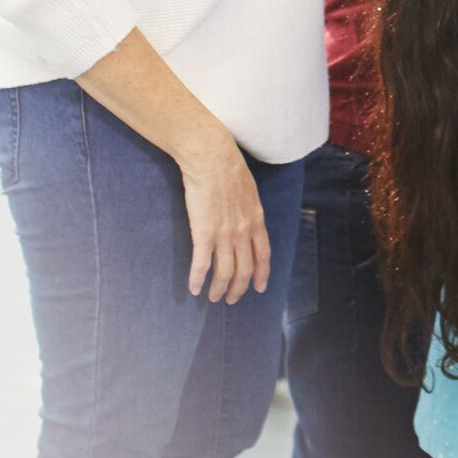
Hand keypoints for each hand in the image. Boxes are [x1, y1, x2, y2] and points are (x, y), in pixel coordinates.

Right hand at [178, 142, 273, 303]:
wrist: (211, 158)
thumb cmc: (228, 168)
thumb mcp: (249, 191)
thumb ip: (249, 209)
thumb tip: (246, 217)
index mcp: (256, 220)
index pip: (263, 256)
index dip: (262, 274)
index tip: (259, 288)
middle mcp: (243, 232)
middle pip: (244, 269)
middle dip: (239, 288)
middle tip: (231, 300)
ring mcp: (224, 234)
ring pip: (224, 272)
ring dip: (219, 289)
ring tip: (213, 298)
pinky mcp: (203, 233)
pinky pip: (201, 264)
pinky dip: (197, 279)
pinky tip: (193, 288)